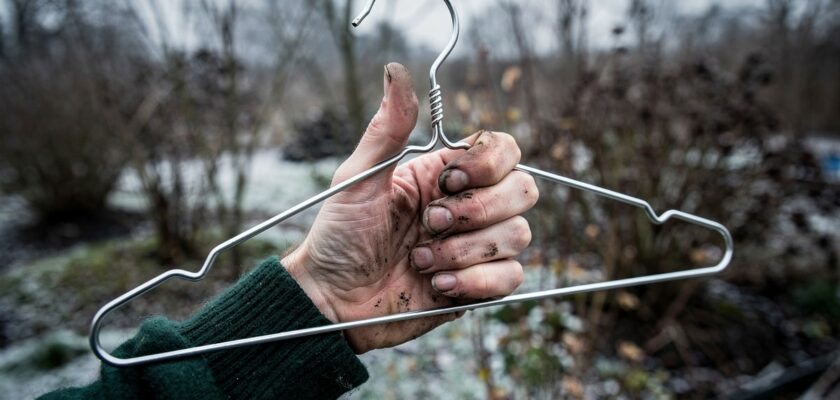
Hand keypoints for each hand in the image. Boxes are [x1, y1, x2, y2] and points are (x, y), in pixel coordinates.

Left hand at [283, 63, 537, 352]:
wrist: (332, 300)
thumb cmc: (339, 237)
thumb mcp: (357, 177)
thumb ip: (387, 128)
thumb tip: (395, 70)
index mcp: (444, 175)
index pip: (504, 151)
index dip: (489, 164)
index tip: (450, 181)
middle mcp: (467, 207)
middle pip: (523, 190)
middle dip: (477, 210)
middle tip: (429, 224)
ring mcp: (476, 247)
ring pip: (518, 235)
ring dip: (465, 251)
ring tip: (420, 261)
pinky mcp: (479, 286)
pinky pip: (511, 277)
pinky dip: (475, 282)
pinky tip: (437, 286)